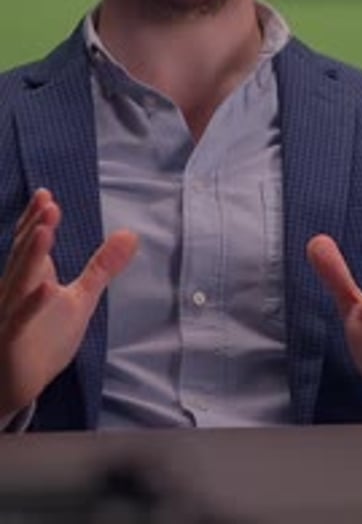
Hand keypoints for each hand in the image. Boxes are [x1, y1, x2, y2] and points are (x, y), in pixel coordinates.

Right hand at [0, 188, 137, 418]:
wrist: (15, 387)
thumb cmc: (43, 339)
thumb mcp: (81, 298)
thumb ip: (102, 267)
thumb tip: (129, 233)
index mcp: (30, 278)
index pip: (30, 243)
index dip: (36, 219)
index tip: (46, 195)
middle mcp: (15, 292)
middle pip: (24, 256)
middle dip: (35, 229)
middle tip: (48, 204)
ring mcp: (10, 316)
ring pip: (18, 282)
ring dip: (30, 256)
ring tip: (45, 230)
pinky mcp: (11, 342)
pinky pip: (20, 321)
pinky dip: (32, 304)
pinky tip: (47, 288)